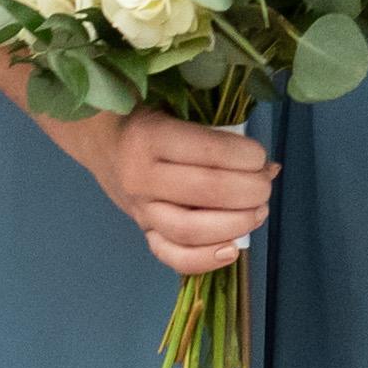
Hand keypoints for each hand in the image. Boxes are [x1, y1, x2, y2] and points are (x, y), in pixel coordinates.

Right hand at [64, 113, 277, 278]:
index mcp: (150, 136)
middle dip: (249, 191)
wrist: (98, 138)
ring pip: (190, 230)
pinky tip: (232, 249)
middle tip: (265, 184)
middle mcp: (141, 177)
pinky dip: (205, 259)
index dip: (246, 157)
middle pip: (206, 192)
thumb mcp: (176, 108)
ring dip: (235, 224)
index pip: (208, 152)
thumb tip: (269, 166)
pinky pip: (171, 256)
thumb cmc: (148, 115)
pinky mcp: (142, 230)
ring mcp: (140, 209)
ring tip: (258, 211)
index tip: (261, 156)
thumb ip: (219, 134)